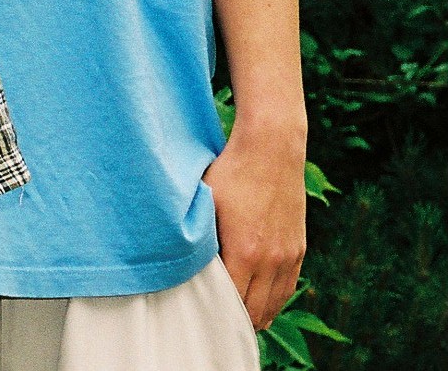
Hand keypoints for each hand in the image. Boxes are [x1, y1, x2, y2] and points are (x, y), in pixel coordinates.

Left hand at [203, 124, 305, 328]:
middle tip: (213, 328)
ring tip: (236, 324)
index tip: (198, 319)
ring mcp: (288, 256)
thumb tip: (180, 262)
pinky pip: (287, 289)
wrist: (271, 150)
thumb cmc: (229, 173)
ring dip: (256, 316)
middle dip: (234, 321)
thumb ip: (198, 238)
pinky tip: (260, 307)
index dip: (214, 314)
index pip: (230, 301)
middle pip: (254, 310)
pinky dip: (273, 302)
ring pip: (274, 304)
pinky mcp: (298, 249)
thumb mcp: (205, 204)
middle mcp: (271, 260)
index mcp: (244, 252)